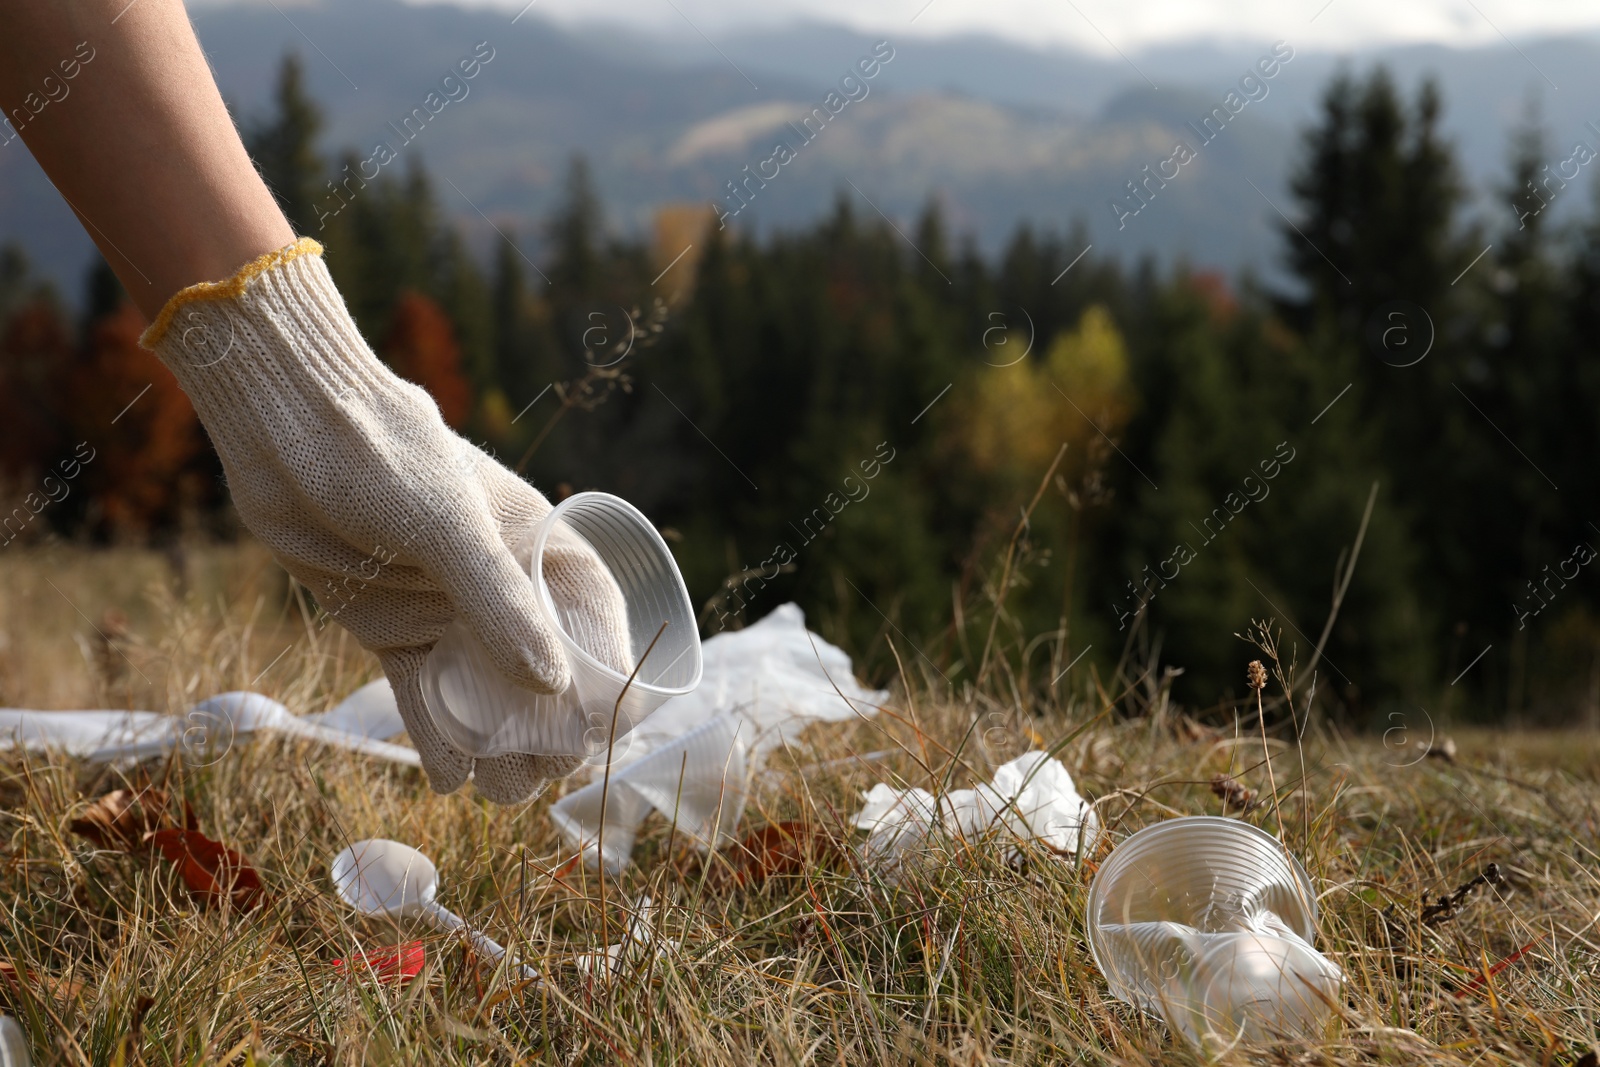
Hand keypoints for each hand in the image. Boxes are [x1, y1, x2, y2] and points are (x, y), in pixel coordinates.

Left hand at [143, 240, 631, 801]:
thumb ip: (500, 604)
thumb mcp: (450, 528)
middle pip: (546, 679)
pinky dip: (438, 738)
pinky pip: (426, 697)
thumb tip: (554, 687)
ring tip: (492, 785)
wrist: (289, 435)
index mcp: (542, 553)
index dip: (608, 685)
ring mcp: (450, 615)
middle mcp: (505, 591)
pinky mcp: (397, 632)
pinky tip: (447, 777)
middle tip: (532, 768)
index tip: (601, 733)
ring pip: (487, 698)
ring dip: (496, 746)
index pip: (598, 630)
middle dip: (547, 731)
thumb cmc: (385, 457)